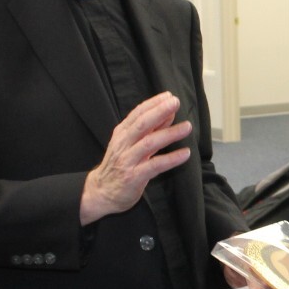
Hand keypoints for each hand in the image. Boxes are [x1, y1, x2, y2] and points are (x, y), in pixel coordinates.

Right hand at [80, 92, 191, 224]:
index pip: (137, 114)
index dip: (153, 104)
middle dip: (159, 112)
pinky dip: (171, 159)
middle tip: (175, 103)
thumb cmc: (120, 165)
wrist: (101, 192)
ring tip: (187, 127)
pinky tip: (185, 153)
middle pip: (142, 124)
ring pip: (149, 143)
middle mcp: (123, 144)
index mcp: (122, 133)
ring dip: (169, 133)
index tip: (168, 96)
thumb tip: (168, 113)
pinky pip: (155, 165)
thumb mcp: (132, 144)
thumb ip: (150, 129)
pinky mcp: (134, 177)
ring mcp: (128, 160)